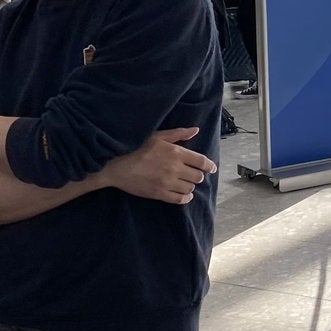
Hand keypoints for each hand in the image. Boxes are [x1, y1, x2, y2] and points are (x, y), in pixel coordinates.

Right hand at [102, 126, 217, 203]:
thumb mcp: (158, 136)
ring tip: (185, 182)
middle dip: (197, 175)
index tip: (212, 168)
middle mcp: (175, 168)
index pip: (201, 161)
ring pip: (190, 188)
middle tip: (192, 173)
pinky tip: (184, 194)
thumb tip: (195, 130)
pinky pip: (180, 199)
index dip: (210, 166)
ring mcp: (168, 182)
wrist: (118, 165)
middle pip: (198, 176)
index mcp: (176, 152)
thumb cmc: (137, 147)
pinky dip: (185, 197)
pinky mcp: (160, 193)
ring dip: (190, 185)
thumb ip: (178, 133)